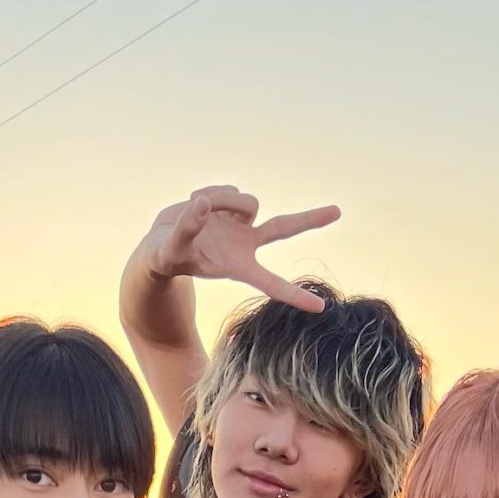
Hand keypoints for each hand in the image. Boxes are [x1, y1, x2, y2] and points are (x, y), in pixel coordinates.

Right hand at [141, 185, 339, 313]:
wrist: (161, 243)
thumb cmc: (166, 256)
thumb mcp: (171, 248)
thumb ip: (187, 228)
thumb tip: (203, 204)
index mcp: (238, 266)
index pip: (271, 283)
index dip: (294, 295)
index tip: (320, 308)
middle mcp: (245, 244)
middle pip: (283, 228)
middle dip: (309, 220)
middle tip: (337, 212)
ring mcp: (240, 224)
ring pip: (244, 199)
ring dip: (220, 198)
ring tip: (197, 208)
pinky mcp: (230, 205)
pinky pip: (229, 189)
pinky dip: (210, 193)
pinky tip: (196, 204)